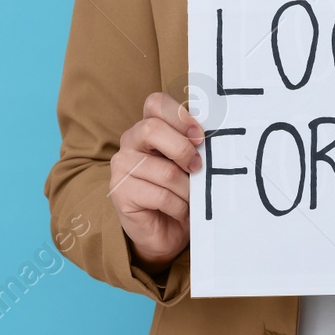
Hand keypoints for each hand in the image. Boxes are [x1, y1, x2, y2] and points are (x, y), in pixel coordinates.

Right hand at [110, 92, 203, 270]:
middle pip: (152, 129)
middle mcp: (130, 142)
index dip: (179, 115)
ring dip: (186, 189)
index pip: (156, 103)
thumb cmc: (182, 192)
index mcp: (148, 126)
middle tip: (197, 167)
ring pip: (164, 171)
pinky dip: (179, 207)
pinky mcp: (120, 194)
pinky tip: (178, 211)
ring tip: (190, 198)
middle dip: (183, 150)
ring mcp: (120, 167)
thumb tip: (213, 137)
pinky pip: (161, 196)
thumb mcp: (191, 162)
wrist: (167, 232)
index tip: (200, 135)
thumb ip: (194, 145)